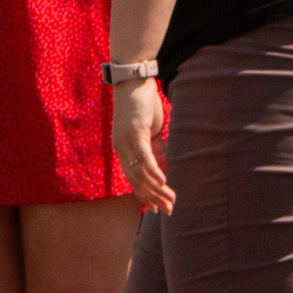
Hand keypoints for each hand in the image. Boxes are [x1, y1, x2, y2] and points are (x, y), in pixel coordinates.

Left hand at [112, 79, 174, 213]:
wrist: (133, 81)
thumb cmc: (142, 106)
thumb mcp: (150, 133)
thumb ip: (156, 152)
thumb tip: (163, 171)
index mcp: (124, 150)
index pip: (133, 179)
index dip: (146, 195)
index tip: (158, 210)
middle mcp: (121, 149)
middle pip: (136, 181)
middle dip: (153, 198)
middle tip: (169, 211)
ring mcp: (126, 141)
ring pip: (140, 172)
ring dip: (157, 188)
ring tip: (170, 200)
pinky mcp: (135, 132)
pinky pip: (143, 157)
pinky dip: (153, 171)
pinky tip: (163, 182)